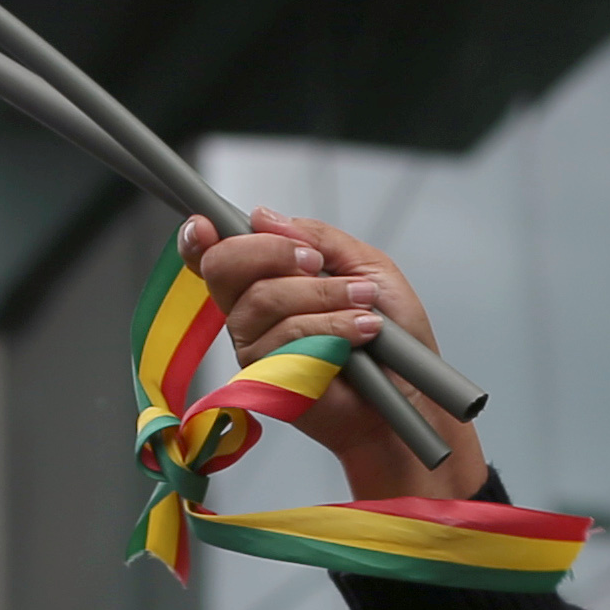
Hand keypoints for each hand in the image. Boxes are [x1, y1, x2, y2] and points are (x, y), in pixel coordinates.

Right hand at [185, 214, 473, 504]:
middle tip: (316, 262)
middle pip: (224, 267)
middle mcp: (250, 312)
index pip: (214, 256)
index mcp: (267, 279)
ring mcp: (255, 346)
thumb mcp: (365, 266)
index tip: (205, 224)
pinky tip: (360, 335)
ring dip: (323, 296)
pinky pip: (285, 338)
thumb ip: (318, 237)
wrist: (410, 392)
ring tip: (364, 308)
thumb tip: (264, 216)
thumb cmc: (391, 335)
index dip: (199, 238)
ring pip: (263, 300)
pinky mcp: (268, 379)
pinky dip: (331, 329)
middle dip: (273, 252)